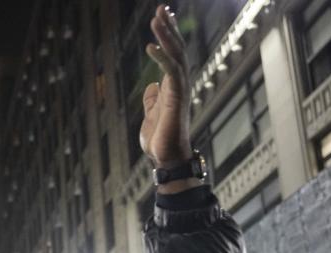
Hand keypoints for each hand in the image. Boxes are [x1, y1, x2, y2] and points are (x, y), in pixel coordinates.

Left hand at [140, 6, 192, 170]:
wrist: (166, 158)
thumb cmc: (160, 140)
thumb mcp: (151, 115)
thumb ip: (152, 99)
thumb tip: (151, 86)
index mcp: (173, 85)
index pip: (173, 53)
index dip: (168, 34)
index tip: (162, 16)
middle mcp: (180, 84)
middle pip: (177, 48)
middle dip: (169, 27)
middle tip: (160, 8)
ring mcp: (180, 90)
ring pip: (176, 55)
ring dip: (166, 35)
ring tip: (156, 17)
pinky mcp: (177, 98)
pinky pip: (171, 72)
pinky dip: (161, 57)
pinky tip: (150, 46)